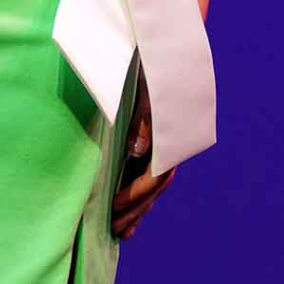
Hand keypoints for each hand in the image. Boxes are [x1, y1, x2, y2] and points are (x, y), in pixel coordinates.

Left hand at [111, 65, 176, 241]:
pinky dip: (140, 194)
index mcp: (169, 140)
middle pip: (154, 189)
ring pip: (154, 186)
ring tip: (123, 230)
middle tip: (115, 229)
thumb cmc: (154, 72)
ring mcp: (166, 147)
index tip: (113, 207)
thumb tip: (138, 152)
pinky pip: (150, 175)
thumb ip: (144, 122)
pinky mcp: (158, 144)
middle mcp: (171, 148)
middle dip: (135, 210)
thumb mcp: (148, 92)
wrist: (168, 53)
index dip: (133, 195)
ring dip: (139, 208)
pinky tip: (131, 208)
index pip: (153, 178)